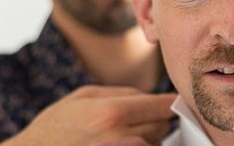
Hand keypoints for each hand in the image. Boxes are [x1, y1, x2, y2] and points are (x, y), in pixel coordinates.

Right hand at [0, 85, 176, 145]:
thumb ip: (121, 92)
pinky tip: (124, 142)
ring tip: (126, 134)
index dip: (171, 103)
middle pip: (161, 126)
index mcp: (111, 112)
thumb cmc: (55, 125)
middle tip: (140, 117)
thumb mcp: (84, 96)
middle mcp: (118, 137)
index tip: (178, 101)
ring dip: (149, 138)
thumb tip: (149, 95)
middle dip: (157, 120)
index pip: (159, 106)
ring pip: (154, 144)